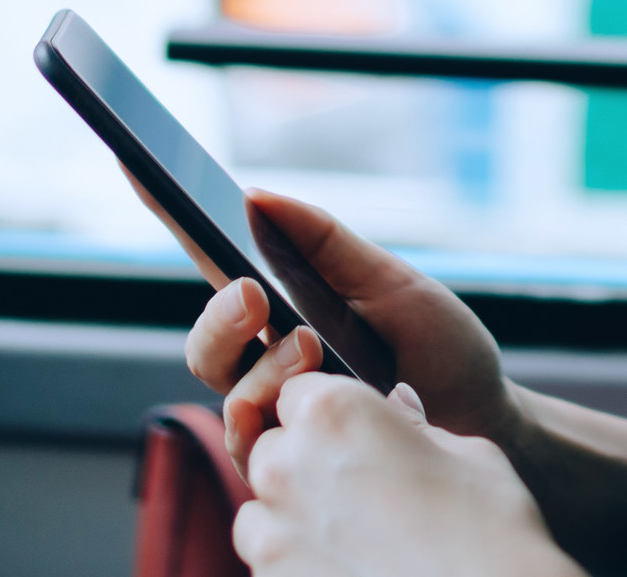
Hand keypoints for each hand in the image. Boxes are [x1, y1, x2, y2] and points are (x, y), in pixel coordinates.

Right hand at [183, 191, 512, 471]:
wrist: (485, 419)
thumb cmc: (439, 346)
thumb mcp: (392, 282)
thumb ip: (326, 243)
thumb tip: (254, 196)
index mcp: (286, 303)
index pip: (215, 260)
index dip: (169, 215)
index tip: (141, 166)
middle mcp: (272, 359)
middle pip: (207, 344)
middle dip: (220, 318)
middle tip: (255, 295)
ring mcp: (284, 412)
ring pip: (229, 394)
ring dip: (262, 370)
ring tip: (311, 348)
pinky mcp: (300, 460)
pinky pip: (255, 449)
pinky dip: (268, 425)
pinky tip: (302, 407)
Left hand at [233, 372, 580, 576]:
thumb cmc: (488, 529)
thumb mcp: (467, 454)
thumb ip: (414, 425)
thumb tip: (399, 406)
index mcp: (334, 412)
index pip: (298, 391)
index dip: (328, 411)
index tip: (358, 434)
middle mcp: (288, 465)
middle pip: (273, 448)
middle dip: (305, 462)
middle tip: (363, 490)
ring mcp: (273, 533)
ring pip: (260, 508)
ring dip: (292, 515)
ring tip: (354, 536)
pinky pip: (265, 561)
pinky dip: (293, 561)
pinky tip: (344, 565)